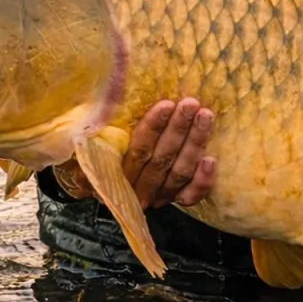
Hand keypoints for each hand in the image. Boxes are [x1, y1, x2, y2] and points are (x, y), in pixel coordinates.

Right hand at [53, 98, 216, 208]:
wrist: (105, 183)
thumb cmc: (102, 150)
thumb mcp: (90, 142)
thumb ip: (94, 129)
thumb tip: (100, 102)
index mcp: (116, 173)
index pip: (138, 150)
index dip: (152, 128)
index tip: (166, 105)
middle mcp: (138, 188)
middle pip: (162, 159)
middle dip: (178, 129)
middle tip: (190, 104)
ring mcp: (158, 195)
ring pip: (179, 171)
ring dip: (194, 144)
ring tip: (205, 116)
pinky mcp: (176, 199)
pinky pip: (191, 195)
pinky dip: (202, 181)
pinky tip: (211, 160)